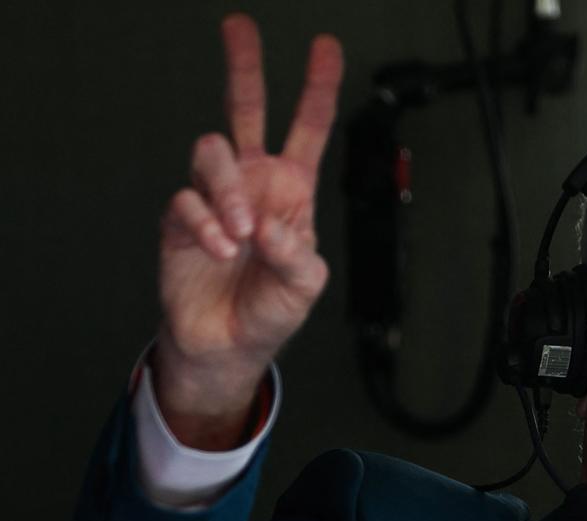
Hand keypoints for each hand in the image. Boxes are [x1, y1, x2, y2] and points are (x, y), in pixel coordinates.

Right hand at [153, 14, 342, 447]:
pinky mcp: (181, 220)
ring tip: (240, 234)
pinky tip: (220, 249)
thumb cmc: (271, 310)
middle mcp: (252, 186)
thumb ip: (295, 252)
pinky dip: (206, 225)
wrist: (229, 344)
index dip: (317, 90)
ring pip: (211, 154)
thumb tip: (266, 224)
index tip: (326, 49)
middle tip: (239, 28)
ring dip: (227, 191)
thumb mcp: (305, 285)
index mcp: (291, 192)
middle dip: (245, 68)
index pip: (307, 131)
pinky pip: (187, 201)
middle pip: (245, 112)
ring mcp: (215, 199)